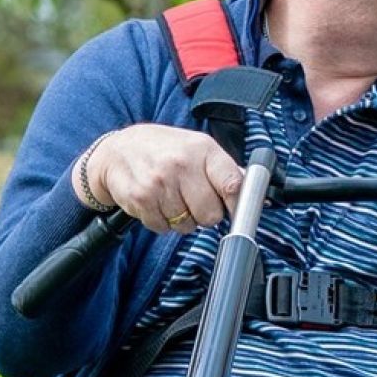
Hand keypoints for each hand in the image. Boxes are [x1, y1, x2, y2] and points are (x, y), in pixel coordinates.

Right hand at [84, 125, 243, 233]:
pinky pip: (163, 228)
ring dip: (182, 219)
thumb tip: (259, 194)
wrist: (117, 150)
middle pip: (211, 214)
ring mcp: (159, 182)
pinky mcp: (140, 198)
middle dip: (205, 214)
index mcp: (203, 149)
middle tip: (194, 201)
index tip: (236, 211)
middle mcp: (182, 163)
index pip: (233, 184)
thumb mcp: (198, 147)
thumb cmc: (165, 150)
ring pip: (187, 226)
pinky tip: (157, 203)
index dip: (237, 205)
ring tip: (172, 199)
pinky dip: (162, 222)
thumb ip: (226, 170)